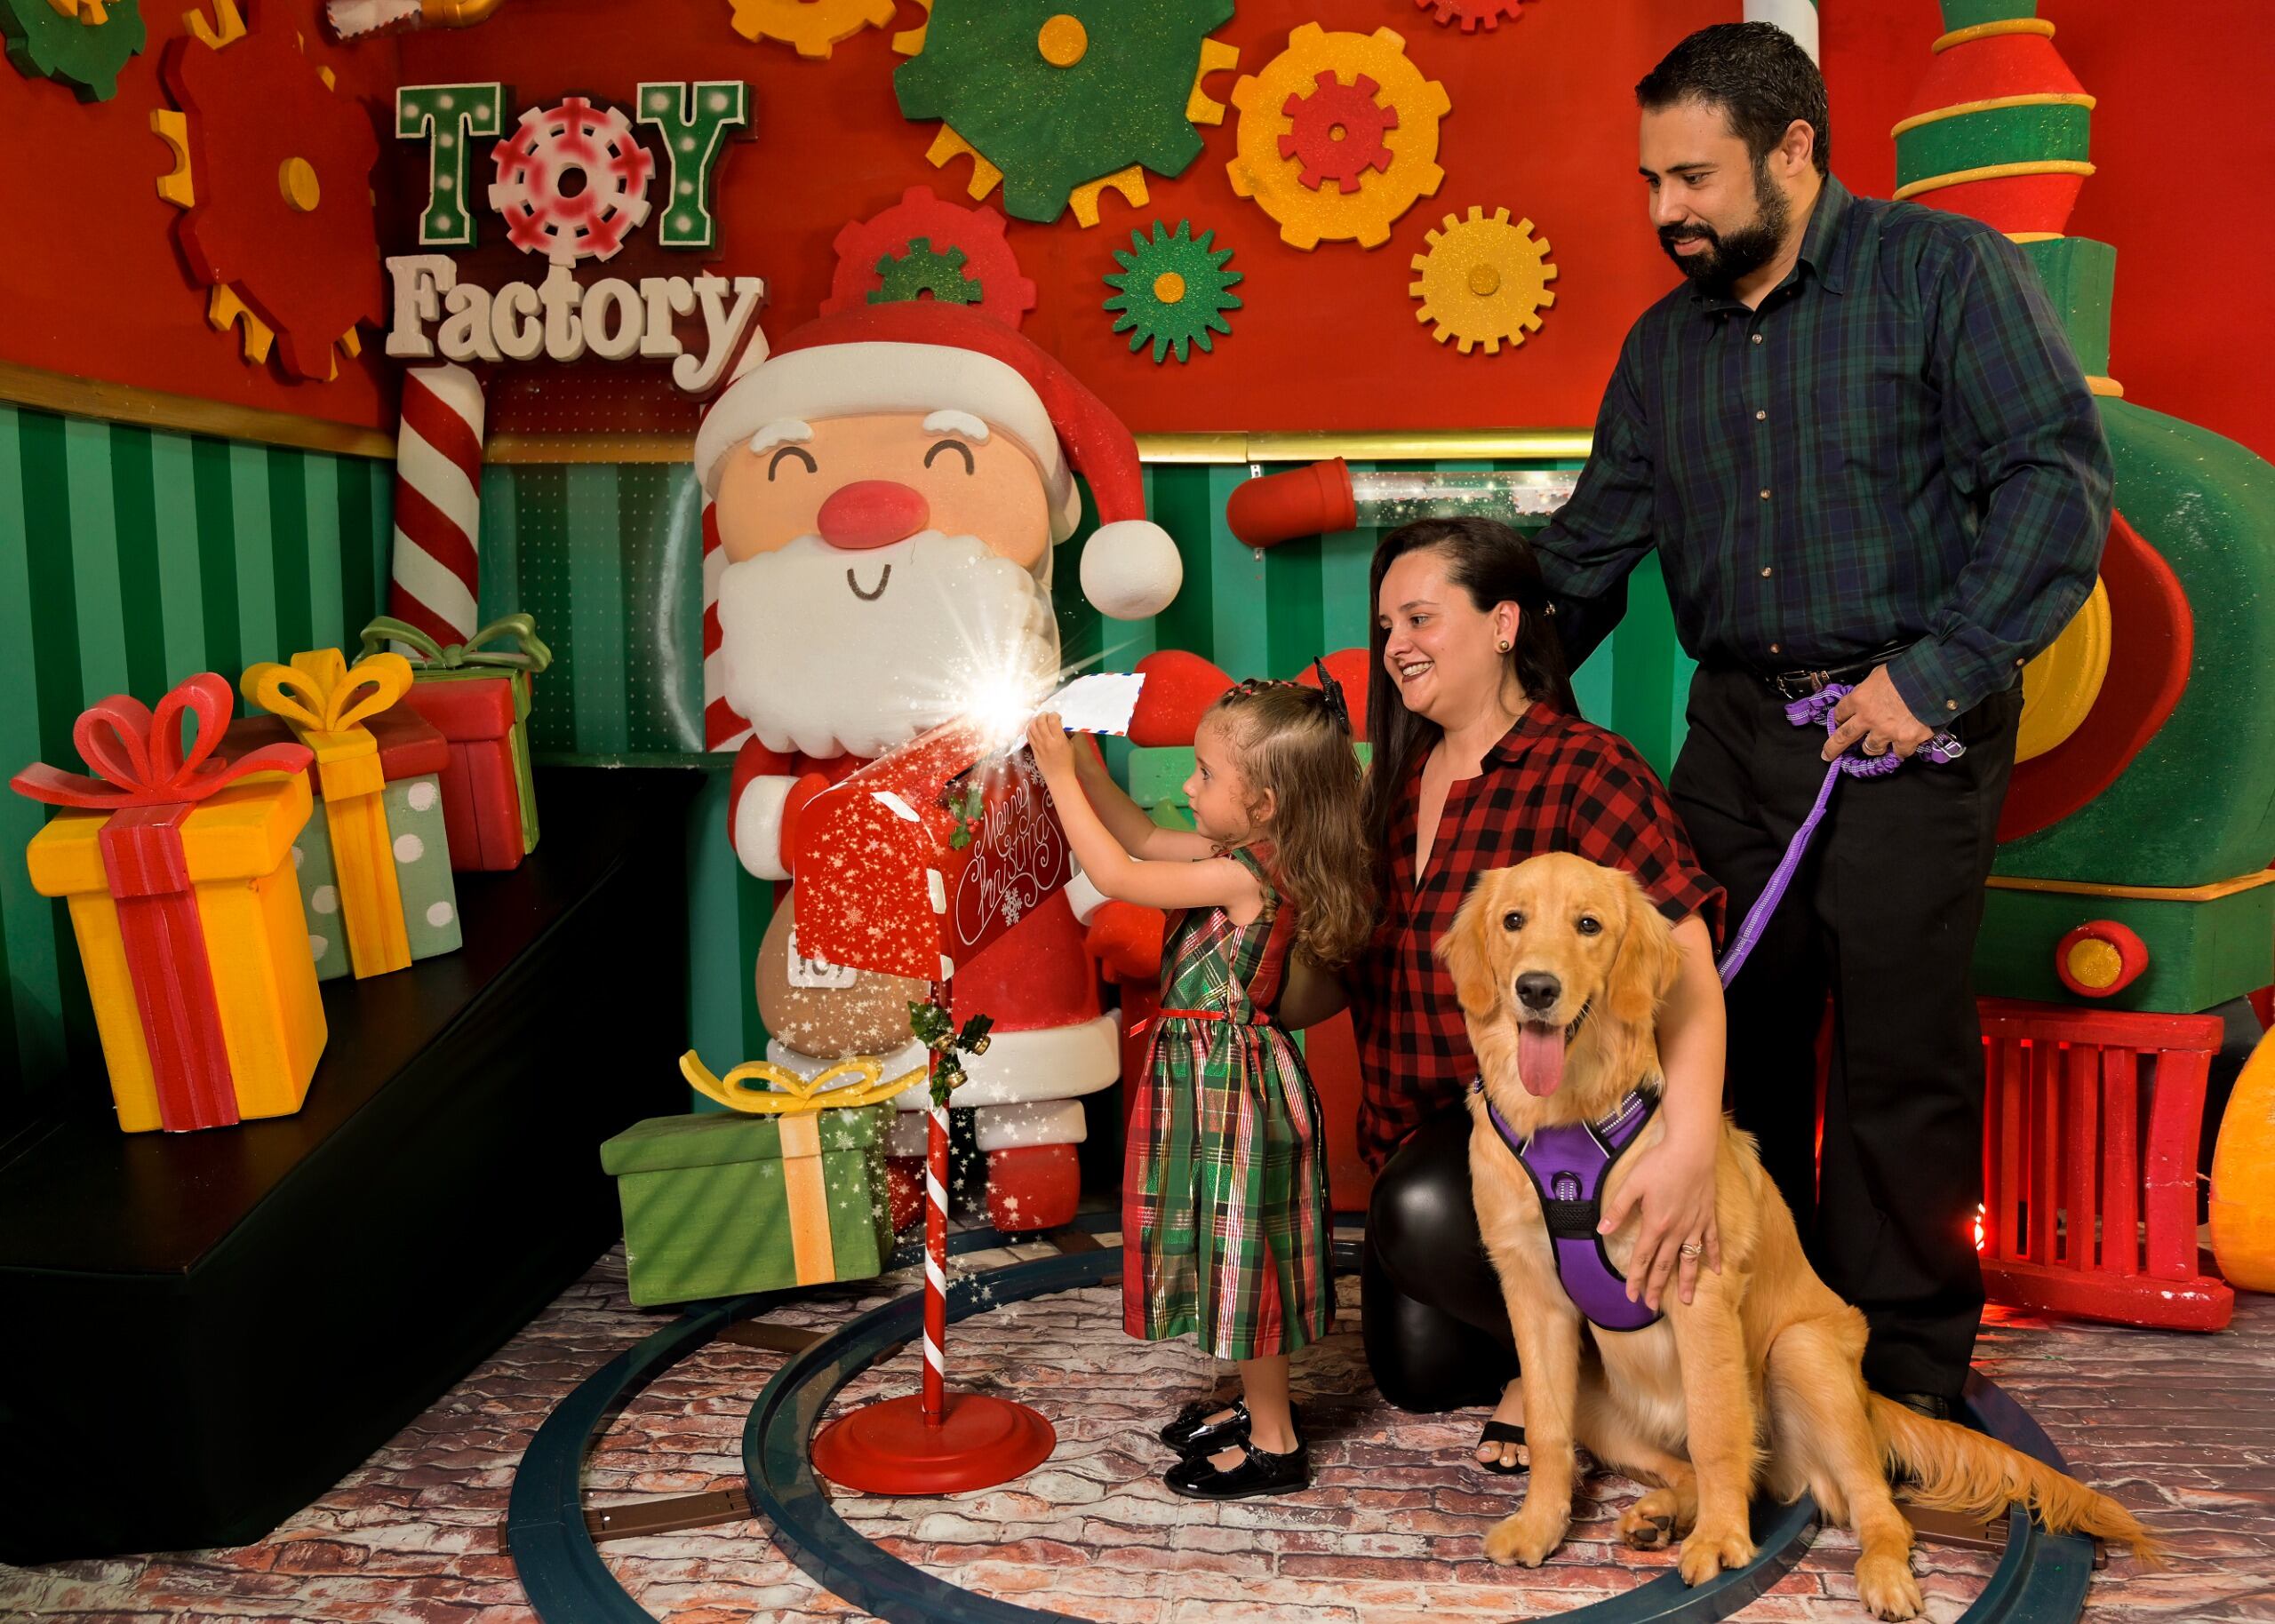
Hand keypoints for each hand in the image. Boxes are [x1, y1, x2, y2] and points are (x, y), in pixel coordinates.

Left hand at [1025, 712, 1075, 780]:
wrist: (1058, 776)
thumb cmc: (1067, 763)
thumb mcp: (1070, 746)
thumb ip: (1064, 734)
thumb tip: (1060, 725)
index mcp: (1059, 740)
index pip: (1053, 720)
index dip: (1054, 715)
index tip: (1057, 716)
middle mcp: (1047, 742)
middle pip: (1041, 721)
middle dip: (1044, 715)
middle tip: (1047, 715)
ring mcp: (1039, 746)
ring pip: (1032, 727)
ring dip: (1035, 720)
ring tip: (1039, 719)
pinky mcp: (1034, 749)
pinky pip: (1029, 735)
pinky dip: (1030, 728)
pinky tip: (1034, 727)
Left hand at [1599, 1125, 1721, 1309]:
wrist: (1691, 1149)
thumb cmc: (1659, 1164)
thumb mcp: (1632, 1185)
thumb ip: (1617, 1209)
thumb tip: (1601, 1231)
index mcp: (1655, 1225)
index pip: (1642, 1258)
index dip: (1635, 1278)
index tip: (1631, 1296)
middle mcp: (1676, 1231)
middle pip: (1664, 1265)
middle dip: (1655, 1286)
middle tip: (1650, 1306)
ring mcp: (1695, 1225)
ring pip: (1689, 1260)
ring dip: (1685, 1281)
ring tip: (1685, 1301)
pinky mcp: (1708, 1217)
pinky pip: (1711, 1242)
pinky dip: (1713, 1257)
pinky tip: (1716, 1272)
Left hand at [1822, 665, 1933, 761]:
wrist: (1933, 680)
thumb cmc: (1908, 671)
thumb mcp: (1880, 673)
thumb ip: (1871, 687)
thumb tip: (1871, 692)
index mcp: (1860, 699)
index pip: (1841, 712)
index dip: (1839, 717)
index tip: (1839, 721)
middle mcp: (1868, 718)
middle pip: (1844, 737)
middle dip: (1833, 748)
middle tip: (1828, 754)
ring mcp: (1886, 731)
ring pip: (1871, 748)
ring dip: (1873, 746)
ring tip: (1879, 743)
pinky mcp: (1906, 740)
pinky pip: (1899, 752)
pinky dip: (1901, 750)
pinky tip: (1904, 745)